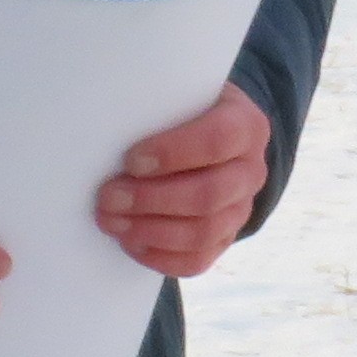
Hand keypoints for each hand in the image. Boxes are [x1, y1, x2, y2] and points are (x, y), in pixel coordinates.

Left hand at [99, 80, 272, 277]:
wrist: (204, 137)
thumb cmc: (179, 112)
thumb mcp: (176, 96)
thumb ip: (156, 109)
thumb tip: (105, 126)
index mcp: (245, 125)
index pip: (217, 140)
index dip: (173, 153)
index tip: (131, 160)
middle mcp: (251, 170)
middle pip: (208, 195)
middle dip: (151, 199)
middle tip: (108, 197)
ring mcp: (242, 208)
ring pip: (203, 232)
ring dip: (150, 230)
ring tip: (111, 220)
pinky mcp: (225, 238)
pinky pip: (198, 260)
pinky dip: (160, 257)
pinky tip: (131, 242)